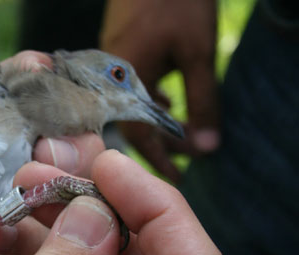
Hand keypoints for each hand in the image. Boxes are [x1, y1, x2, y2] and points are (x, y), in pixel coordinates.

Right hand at [100, 0, 219, 181]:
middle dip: (158, 142)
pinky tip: (162, 98)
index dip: (159, 158)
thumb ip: (202, 100)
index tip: (178, 177)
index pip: (138, 135)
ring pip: (126, 106)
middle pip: (129, 124)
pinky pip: (125, 88)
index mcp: (124, 82)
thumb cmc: (177, 3)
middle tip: (184, 153)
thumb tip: (208, 146)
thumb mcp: (197, 53)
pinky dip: (146, 100)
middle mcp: (108, 76)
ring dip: (153, 121)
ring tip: (177, 129)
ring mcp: (107, 63)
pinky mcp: (113, 51)